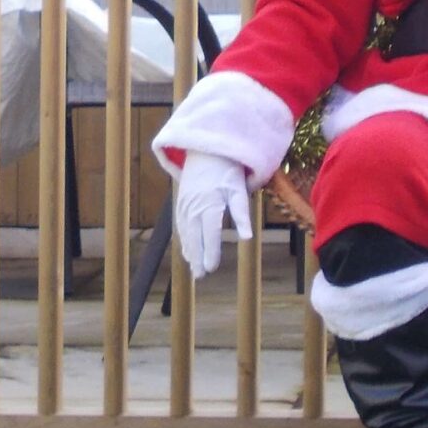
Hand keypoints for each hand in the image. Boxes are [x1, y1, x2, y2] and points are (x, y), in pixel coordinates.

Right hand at [173, 150, 255, 279]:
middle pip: (194, 238)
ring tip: (193, 268)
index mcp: (209, 205)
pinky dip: (183, 239)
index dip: (210, 253)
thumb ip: (242, 214)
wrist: (206, 151)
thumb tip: (247, 238)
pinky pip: (181, 225)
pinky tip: (187, 250)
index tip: (212, 269)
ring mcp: (185, 205)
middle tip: (200, 276)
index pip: (209, 235)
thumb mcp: (239, 190)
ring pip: (185, 233)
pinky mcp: (181, 202)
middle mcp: (193, 207)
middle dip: (197, 257)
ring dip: (189, 251)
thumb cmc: (226, 171)